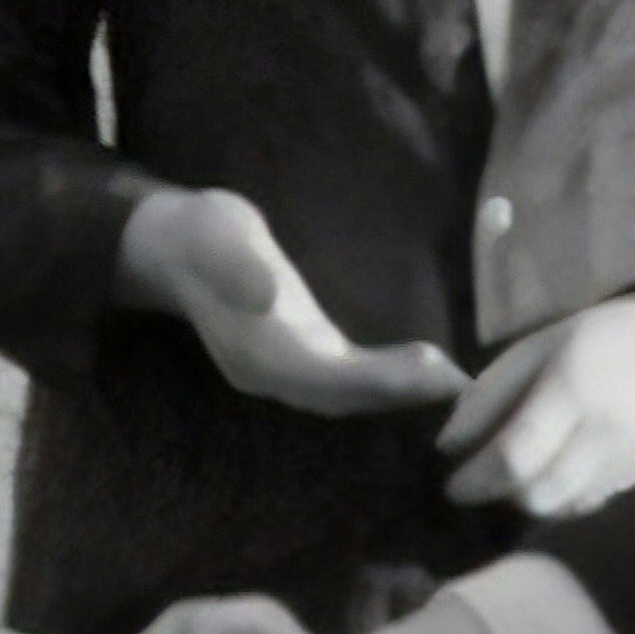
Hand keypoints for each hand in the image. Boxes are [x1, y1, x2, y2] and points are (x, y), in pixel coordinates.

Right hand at [118, 188, 468, 417]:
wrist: (172, 246)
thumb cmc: (198, 235)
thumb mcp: (213, 235)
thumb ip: (236, 264)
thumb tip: (264, 294)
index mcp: (253, 351)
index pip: (323, 377)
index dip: (379, 380)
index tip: (433, 370)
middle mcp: (271, 373)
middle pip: (342, 398)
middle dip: (400, 395)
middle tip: (462, 384)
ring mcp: (283, 369)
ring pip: (347, 396)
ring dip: (399, 393)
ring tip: (455, 381)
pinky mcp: (298, 354)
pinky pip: (347, 381)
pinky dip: (386, 380)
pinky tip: (426, 367)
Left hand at [440, 297, 634, 515]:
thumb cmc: (592, 340)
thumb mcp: (534, 348)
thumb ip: (489, 395)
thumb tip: (449, 446)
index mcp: (573, 388)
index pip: (514, 457)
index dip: (476, 481)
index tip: (454, 487)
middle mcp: (609, 428)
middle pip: (540, 494)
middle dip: (503, 495)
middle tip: (486, 481)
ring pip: (567, 506)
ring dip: (536, 498)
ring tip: (524, 472)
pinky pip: (597, 500)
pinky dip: (568, 494)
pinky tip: (562, 468)